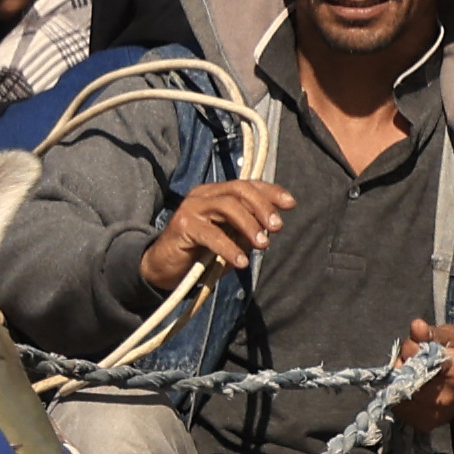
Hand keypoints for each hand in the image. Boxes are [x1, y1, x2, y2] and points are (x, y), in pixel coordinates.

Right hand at [135, 178, 294, 294]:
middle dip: (262, 206)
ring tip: (263, 244)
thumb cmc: (200, 254)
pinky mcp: (182, 226)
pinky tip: (241, 261)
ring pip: (226, 206)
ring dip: (249, 224)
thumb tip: (269, 229)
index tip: (291, 204)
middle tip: (277, 227)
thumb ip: (246, 232)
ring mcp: (192, 208)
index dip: (271, 191)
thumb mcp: (230, 240)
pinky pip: (211, 234)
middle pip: (238, 189)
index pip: (247, 184)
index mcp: (216, 194)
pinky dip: (229, 247)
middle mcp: (204, 195)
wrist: (163, 269)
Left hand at [392, 318, 453, 428]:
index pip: (418, 360)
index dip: (410, 350)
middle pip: (404, 378)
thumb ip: (435, 333)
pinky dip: (400, 394)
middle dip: (402, 365)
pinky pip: (399, 408)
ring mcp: (431, 414)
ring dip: (399, 381)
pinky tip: (412, 387)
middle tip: (412, 360)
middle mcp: (442, 399)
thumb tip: (416, 326)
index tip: (415, 345)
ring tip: (413, 374)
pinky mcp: (423, 424)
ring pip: (397, 393)